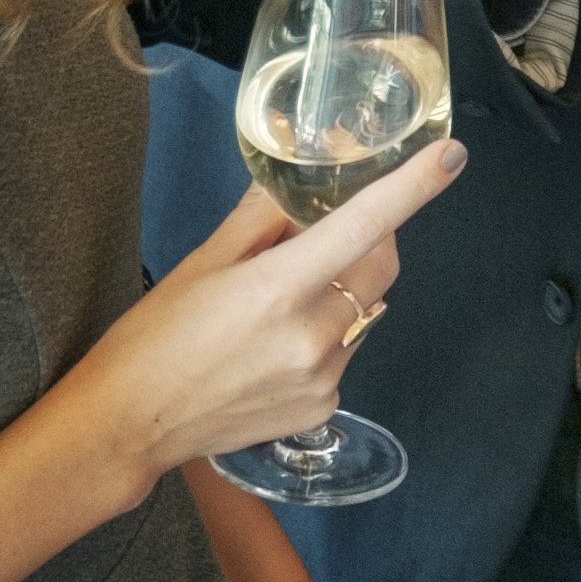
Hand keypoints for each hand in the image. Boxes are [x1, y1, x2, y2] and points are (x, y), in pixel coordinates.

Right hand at [91, 158, 468, 472]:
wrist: (130, 425)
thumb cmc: (156, 336)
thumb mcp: (204, 262)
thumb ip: (262, 218)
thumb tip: (299, 178)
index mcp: (279, 289)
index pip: (364, 225)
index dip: (413, 187)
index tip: (450, 156)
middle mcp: (313, 337)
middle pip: (381, 267)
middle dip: (374, 236)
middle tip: (332, 223)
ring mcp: (323, 379)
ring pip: (364, 311)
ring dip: (344, 288)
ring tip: (284, 296)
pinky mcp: (323, 408)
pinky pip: (346, 351)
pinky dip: (328, 333)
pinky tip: (277, 344)